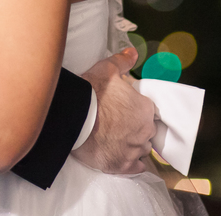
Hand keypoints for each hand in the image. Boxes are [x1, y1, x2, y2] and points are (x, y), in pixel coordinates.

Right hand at [71, 47, 155, 173]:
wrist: (73, 117)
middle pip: (146, 132)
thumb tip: (133, 52)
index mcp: (145, 109)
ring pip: (140, 149)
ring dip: (132, 145)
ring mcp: (133, 150)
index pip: (148, 112)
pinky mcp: (122, 165)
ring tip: (117, 140)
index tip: (125, 111)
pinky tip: (122, 157)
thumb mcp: (107, 69)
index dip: (136, 111)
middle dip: (135, 129)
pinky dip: (131, 164)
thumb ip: (123, 61)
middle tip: (118, 125)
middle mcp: (144, 131)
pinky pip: (136, 168)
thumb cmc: (92, 92)